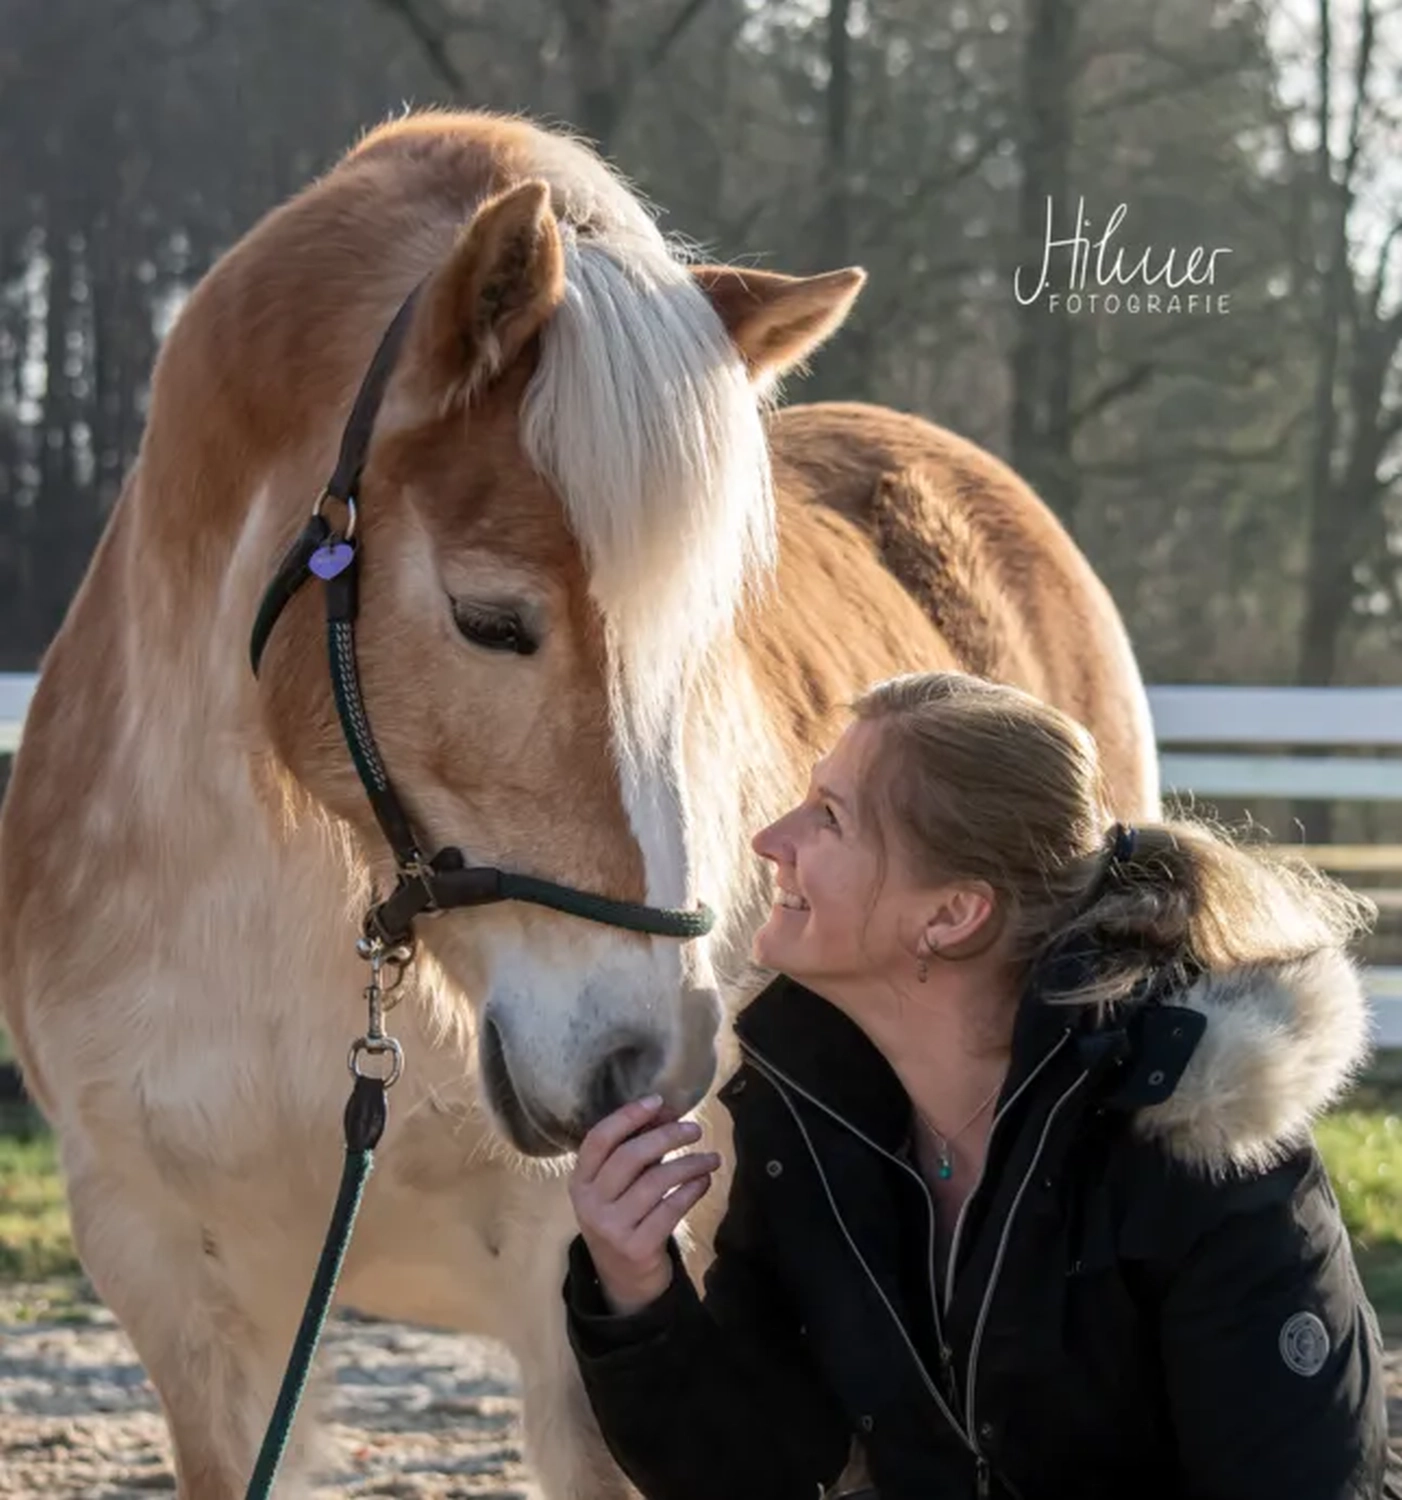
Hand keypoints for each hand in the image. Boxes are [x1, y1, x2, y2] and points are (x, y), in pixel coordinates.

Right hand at [569, 1094, 720, 1314]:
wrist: (624, 1279)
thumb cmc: (624, 1217)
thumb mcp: (620, 1185)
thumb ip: (638, 1147)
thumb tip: (667, 1110)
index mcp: (581, 1180)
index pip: (599, 1139)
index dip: (627, 1116)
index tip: (657, 1101)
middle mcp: (590, 1203)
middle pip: (630, 1157)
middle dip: (666, 1136)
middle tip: (695, 1129)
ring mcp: (612, 1227)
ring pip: (655, 1182)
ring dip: (689, 1164)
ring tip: (711, 1159)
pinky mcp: (637, 1247)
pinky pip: (670, 1209)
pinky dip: (691, 1191)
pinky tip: (704, 1181)